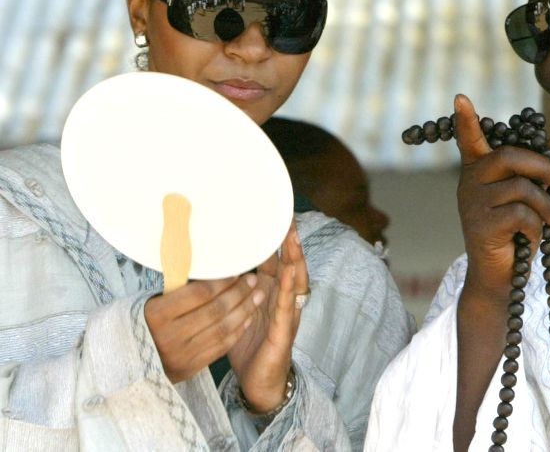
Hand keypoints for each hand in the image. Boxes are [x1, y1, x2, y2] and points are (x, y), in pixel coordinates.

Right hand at [145, 273, 264, 382]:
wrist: (129, 364)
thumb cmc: (145, 324)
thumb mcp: (152, 303)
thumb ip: (178, 291)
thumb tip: (212, 270)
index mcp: (157, 315)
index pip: (199, 293)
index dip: (222, 281)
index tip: (236, 271)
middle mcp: (169, 336)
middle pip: (215, 310)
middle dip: (238, 293)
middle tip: (252, 280)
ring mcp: (181, 354)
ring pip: (222, 328)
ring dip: (244, 310)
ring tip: (257, 295)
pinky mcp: (191, 368)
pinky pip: (221, 347)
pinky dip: (238, 330)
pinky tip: (248, 317)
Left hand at [228, 221, 309, 412]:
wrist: (258, 381)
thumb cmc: (248, 345)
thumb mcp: (236, 310)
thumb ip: (229, 289)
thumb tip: (208, 266)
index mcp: (269, 292)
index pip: (273, 260)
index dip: (273, 239)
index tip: (270, 215)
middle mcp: (281, 299)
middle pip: (288, 264)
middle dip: (288, 241)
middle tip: (286, 217)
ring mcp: (286, 313)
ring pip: (293, 280)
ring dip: (293, 257)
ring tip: (291, 237)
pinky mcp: (284, 330)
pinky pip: (286, 305)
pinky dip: (287, 286)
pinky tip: (287, 271)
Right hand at [453, 94, 549, 305]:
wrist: (500, 277)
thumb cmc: (515, 234)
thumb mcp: (530, 199)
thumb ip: (540, 172)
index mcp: (479, 172)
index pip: (470, 141)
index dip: (466, 120)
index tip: (460, 98)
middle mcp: (470, 183)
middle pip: (509, 157)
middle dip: (541, 165)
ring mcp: (472, 204)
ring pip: (521, 188)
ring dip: (547, 205)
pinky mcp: (481, 225)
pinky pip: (521, 214)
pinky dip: (538, 225)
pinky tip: (537, 236)